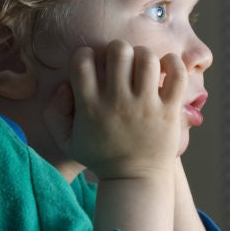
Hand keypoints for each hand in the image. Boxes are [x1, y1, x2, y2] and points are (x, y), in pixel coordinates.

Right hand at [46, 40, 186, 179]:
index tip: (93, 65)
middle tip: (122, 64)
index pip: (82, 60)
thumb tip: (64, 85)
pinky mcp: (169, 110)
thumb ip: (53, 113)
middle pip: (118, 51)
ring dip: (144, 55)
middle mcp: (117, 103)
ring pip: (146, 58)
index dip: (86, 54)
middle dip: (118, 50)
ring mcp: (146, 106)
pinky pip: (176, 74)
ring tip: (143, 67)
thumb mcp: (66, 141)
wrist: (135, 180)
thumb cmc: (101, 158)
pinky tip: (165, 68)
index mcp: (90, 106)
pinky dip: (173, 63)